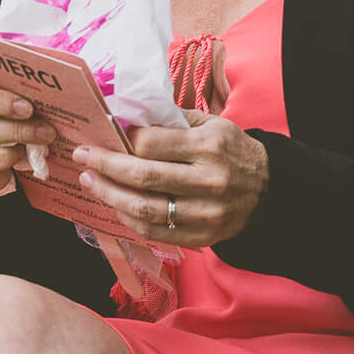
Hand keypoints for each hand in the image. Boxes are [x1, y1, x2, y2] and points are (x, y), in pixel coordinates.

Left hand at [71, 108, 268, 246]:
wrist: (271, 190)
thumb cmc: (231, 151)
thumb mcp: (211, 125)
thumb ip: (171, 121)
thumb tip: (124, 118)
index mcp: (208, 147)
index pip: (150, 144)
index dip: (122, 140)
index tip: (104, 135)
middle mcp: (208, 180)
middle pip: (143, 177)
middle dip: (104, 166)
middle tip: (82, 157)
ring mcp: (206, 212)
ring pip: (145, 209)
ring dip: (109, 195)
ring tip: (89, 181)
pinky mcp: (203, 236)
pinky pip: (154, 232)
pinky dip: (128, 218)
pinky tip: (114, 204)